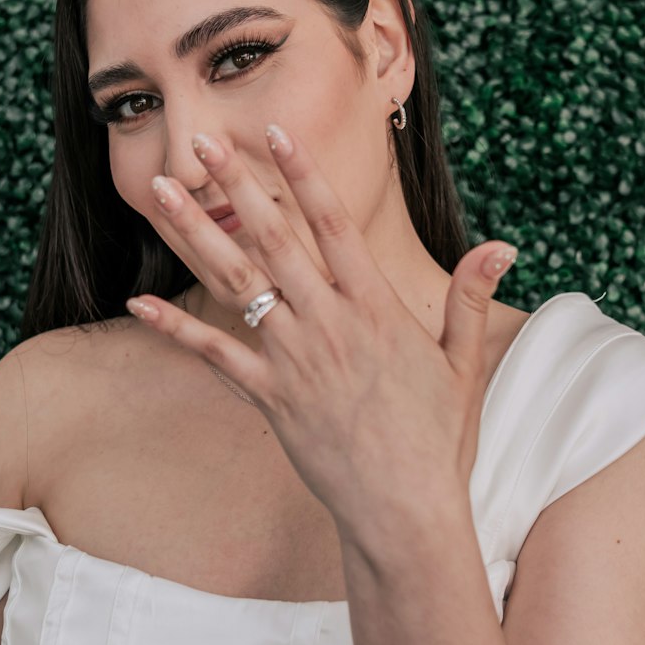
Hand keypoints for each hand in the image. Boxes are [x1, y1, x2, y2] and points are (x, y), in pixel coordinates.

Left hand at [125, 123, 517, 541]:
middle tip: (202, 142)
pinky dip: (176, 328)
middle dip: (236, 185)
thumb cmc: (438, 438)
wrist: (405, 511)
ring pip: (236, 283)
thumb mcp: (462, 362)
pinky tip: (141, 302)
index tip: (276, 132)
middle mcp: (329, 323)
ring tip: (161, 193)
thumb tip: (504, 245)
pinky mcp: (269, 397)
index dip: (303, 175)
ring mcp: (294, 359)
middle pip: (274, 239)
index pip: (334, 224)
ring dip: (195, 236)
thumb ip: (470, 297)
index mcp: (375, 307)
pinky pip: (214, 355)